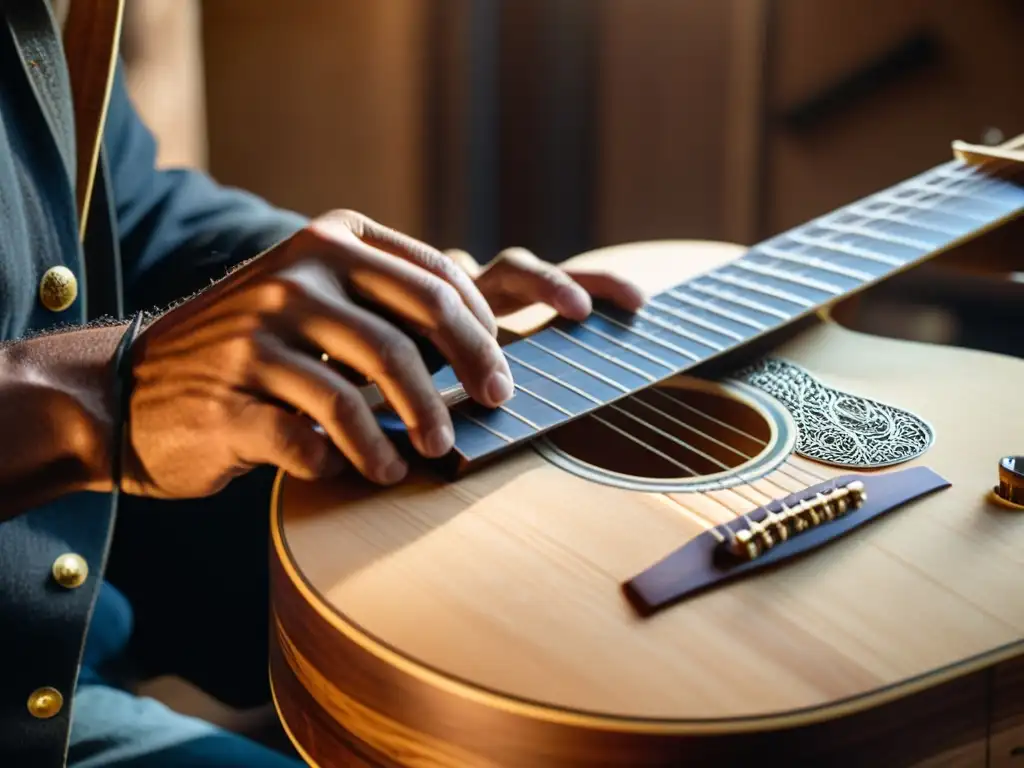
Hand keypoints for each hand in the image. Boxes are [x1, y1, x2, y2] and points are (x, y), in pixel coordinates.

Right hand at [121, 213, 643, 497]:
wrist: (134, 389)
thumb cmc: (257, 355)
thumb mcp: (325, 305)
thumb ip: (399, 305)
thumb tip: (504, 330)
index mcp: (336, 240)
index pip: (445, 274)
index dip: (509, 314)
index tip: (554, 348)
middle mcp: (302, 271)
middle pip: (423, 314)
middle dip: (475, 366)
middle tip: (496, 407)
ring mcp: (261, 329)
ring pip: (370, 378)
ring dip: (414, 424)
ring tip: (426, 457)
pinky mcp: (232, 392)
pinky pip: (313, 431)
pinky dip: (346, 457)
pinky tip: (353, 469)